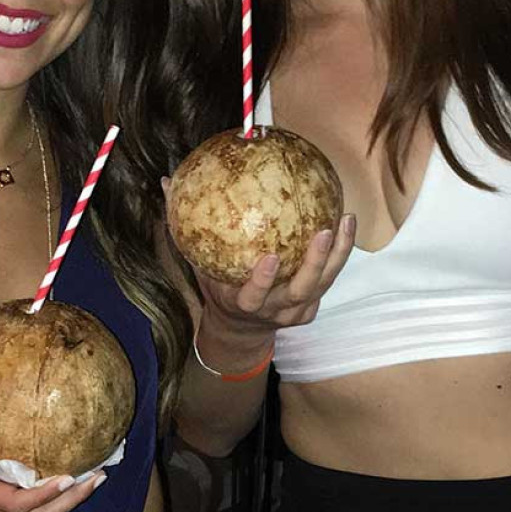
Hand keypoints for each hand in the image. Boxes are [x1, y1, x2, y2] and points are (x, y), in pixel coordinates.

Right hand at [165, 174, 355, 346]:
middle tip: (323, 230)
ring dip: (336, 255)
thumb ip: (182, 224)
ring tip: (344, 220)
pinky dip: (339, 255)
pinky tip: (345, 224)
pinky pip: (329, 281)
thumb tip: (165, 180)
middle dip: (314, 264)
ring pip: (321, 286)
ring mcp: (294, 311)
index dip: (263, 282)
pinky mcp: (310, 309)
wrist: (239, 330)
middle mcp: (272, 310)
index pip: (253, 297)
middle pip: (298, 292)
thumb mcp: (198, 261)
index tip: (271, 257)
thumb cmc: (217, 284)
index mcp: (242, 302)